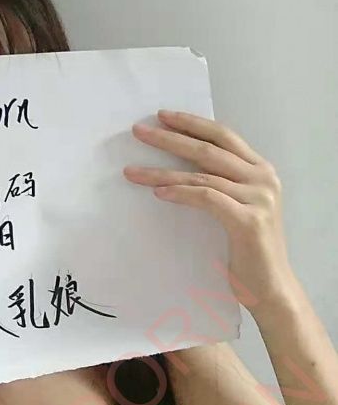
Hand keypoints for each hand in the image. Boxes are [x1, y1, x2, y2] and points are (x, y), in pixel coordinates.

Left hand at [123, 109, 297, 313]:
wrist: (271, 288)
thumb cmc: (249, 249)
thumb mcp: (238, 206)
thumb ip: (222, 183)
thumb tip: (180, 165)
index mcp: (261, 170)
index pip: (223, 136)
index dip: (192, 123)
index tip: (163, 116)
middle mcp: (263, 178)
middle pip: (208, 149)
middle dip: (170, 138)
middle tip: (139, 131)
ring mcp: (258, 198)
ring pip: (201, 175)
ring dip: (162, 171)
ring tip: (132, 171)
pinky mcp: (249, 221)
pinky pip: (206, 198)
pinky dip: (180, 193)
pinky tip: (158, 192)